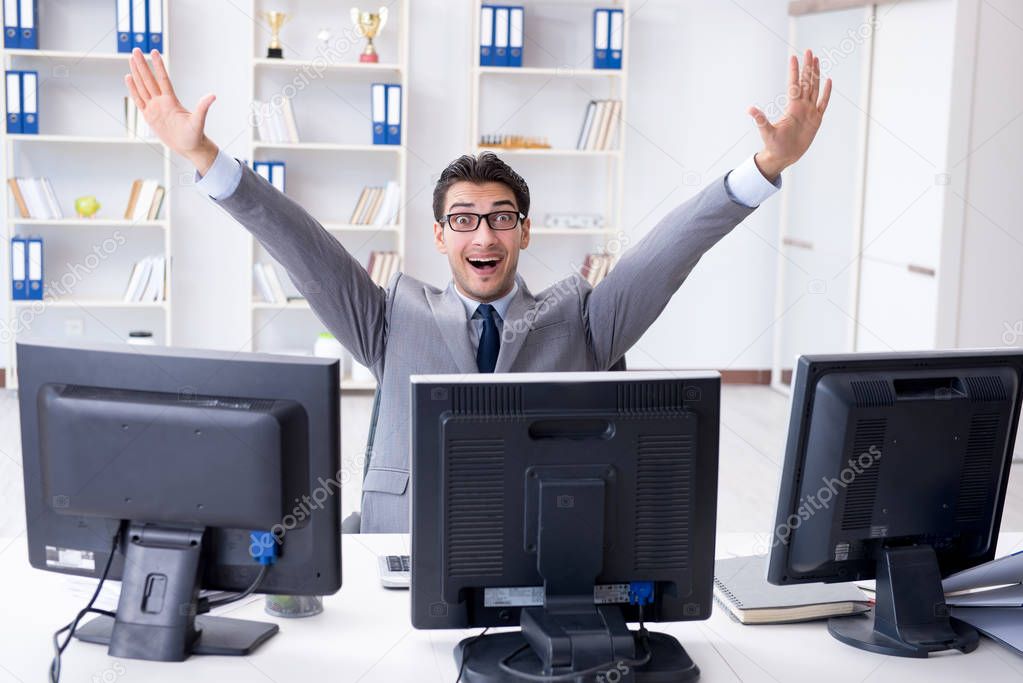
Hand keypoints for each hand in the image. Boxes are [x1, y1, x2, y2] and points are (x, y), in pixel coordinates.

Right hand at [124, 48, 218, 174]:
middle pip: (149, 80)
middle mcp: (162, 101)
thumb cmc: (195, 135)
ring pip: (142, 87)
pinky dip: (133, 89)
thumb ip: (203, 108)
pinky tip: (129, 77)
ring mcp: (154, 108)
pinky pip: (138, 100)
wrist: (189, 147)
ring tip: (131, 59)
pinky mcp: (149, 116)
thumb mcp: (198, 121)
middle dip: (142, 65)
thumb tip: (213, 96)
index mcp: (172, 101)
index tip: (154, 51)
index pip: (163, 79)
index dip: (158, 66)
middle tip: (136, 49)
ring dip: (136, 73)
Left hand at [748, 49, 831, 181]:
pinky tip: (828, 81)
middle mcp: (801, 106)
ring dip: (816, 75)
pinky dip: (826, 93)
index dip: (794, 71)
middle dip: (808, 67)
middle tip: (809, 51)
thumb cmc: (774, 145)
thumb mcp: (767, 131)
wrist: (784, 156)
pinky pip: (823, 103)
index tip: (794, 56)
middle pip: (806, 82)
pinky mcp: (817, 120)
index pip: (794, 84)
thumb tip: (749, 109)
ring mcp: (810, 112)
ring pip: (815, 89)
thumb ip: (761, 120)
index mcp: (791, 107)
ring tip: (817, 60)